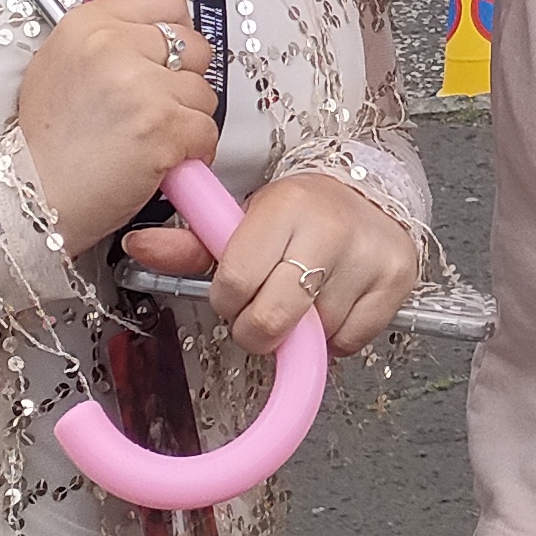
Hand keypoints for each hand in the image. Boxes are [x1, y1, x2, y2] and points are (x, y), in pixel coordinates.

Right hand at [13, 0, 221, 259]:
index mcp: (87, 24)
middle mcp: (113, 47)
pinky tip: (157, 160)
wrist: (31, 199)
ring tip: (143, 137)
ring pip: (203, 92)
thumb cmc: (46, 141)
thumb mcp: (62, 61)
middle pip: (192, 45)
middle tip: (144, 108)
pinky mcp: (163, 127)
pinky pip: (207, 131)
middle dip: (180, 80)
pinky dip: (191, 153)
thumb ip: (106, 14)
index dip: (171, 31)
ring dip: (184, 120)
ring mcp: (141, 86)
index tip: (159, 57)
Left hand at [124, 171, 422, 357]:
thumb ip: (189, 244)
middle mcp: (331, 227)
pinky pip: (351, 342)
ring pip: (314, 336)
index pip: (235, 283)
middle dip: (259, 327)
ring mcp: (369, 255)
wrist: (367, 193)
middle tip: (264, 307)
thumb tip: (137, 247)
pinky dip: (337, 337)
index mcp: (285, 205)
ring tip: (303, 296)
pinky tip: (333, 303)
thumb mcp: (242, 221)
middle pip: (274, 320)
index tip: (235, 290)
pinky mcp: (398, 280)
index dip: (228, 300)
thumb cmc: (296, 215)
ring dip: (301, 331)